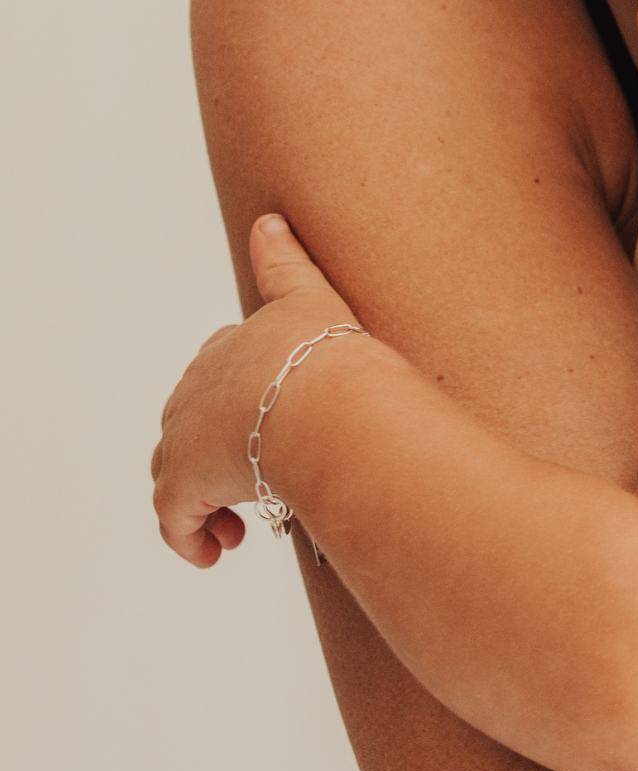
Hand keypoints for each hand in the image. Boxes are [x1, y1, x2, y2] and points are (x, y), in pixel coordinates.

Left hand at [151, 215, 358, 565]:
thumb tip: (268, 219)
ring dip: (204, 501)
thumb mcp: (313, 301)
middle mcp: (198, 390)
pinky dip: (190, 537)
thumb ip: (287, 263)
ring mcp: (186, 437)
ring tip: (237, 526)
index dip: (234, 407)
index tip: (262, 431)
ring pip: (177, 475)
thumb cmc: (329, 362)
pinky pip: (175, 520)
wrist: (323, 406)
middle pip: (190, 427)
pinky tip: (216, 550)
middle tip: (256, 486)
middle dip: (219, 457)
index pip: (215, 376)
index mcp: (229, 350)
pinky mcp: (184, 485)